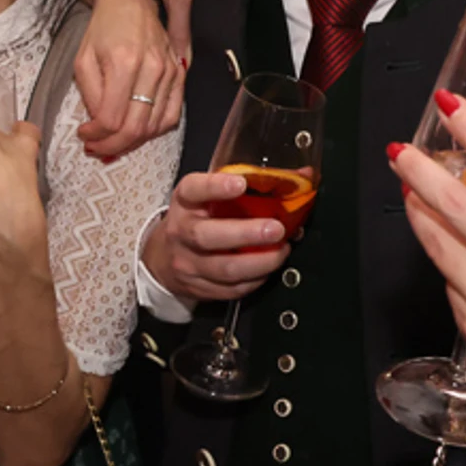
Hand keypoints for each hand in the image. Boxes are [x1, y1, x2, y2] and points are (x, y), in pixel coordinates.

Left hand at [74, 0, 182, 158]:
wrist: (130, 3)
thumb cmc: (102, 30)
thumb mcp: (83, 60)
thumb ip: (90, 95)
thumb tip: (99, 127)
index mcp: (124, 63)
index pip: (112, 118)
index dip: (96, 136)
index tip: (84, 135)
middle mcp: (152, 69)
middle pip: (136, 128)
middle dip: (113, 146)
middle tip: (97, 148)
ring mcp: (170, 72)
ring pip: (154, 127)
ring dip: (132, 142)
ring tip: (113, 142)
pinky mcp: (179, 75)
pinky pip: (172, 116)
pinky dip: (153, 131)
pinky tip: (136, 131)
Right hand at [143, 171, 287, 302]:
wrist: (162, 258)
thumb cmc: (196, 219)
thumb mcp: (209, 196)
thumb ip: (248, 186)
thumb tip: (303, 176)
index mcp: (185, 202)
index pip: (193, 190)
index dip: (215, 187)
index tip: (240, 184)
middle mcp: (182, 232)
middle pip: (207, 236)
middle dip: (246, 233)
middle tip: (276, 229)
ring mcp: (189, 263)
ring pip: (224, 268)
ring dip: (259, 262)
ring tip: (281, 251)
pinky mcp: (199, 287)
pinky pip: (232, 289)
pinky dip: (256, 280)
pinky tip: (268, 268)